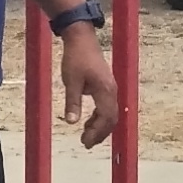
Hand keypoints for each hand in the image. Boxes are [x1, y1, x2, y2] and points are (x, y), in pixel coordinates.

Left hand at [60, 25, 117, 149]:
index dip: (97, 132)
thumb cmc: (76, 58)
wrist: (82, 38)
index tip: (85, 142)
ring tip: (86, 136)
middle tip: (86, 144)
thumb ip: (73, 103)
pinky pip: (106, 107)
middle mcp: (112, 90)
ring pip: (110, 114)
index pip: (106, 118)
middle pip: (111, 118)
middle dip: (100, 133)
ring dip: (100, 126)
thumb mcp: (71, 81)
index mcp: (105, 90)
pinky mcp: (106, 85)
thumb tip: (71, 123)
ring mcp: (110, 88)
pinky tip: (88, 122)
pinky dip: (99, 117)